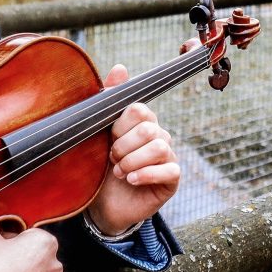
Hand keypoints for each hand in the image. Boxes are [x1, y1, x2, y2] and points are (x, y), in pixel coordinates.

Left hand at [87, 64, 179, 235]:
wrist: (101, 204)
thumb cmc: (100, 167)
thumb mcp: (99, 133)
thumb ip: (109, 99)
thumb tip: (120, 67)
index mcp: (142, 122)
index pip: (140, 109)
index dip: (121, 125)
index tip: (108, 138)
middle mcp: (159, 136)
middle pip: (149, 129)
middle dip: (124, 146)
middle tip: (112, 159)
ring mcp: (168, 157)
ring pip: (159, 147)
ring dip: (133, 161)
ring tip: (119, 172)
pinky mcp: (172, 179)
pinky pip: (169, 169)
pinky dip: (146, 174)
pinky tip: (131, 180)